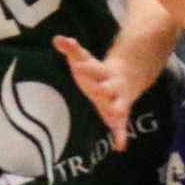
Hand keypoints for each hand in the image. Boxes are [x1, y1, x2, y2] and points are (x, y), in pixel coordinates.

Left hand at [53, 35, 139, 149]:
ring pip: (120, 106)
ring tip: (115, 117)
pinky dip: (121, 135)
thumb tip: (57, 38)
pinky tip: (120, 146)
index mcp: (103, 72)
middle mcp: (113, 86)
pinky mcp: (120, 114)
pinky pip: (122, 125)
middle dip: (102, 90)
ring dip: (118, 112)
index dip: (85, 67)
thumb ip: (72, 49)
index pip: (94, 68)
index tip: (76, 64)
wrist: (127, 78)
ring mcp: (119, 100)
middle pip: (107, 88)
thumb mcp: (85, 58)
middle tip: (98, 92)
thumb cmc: (98, 70)